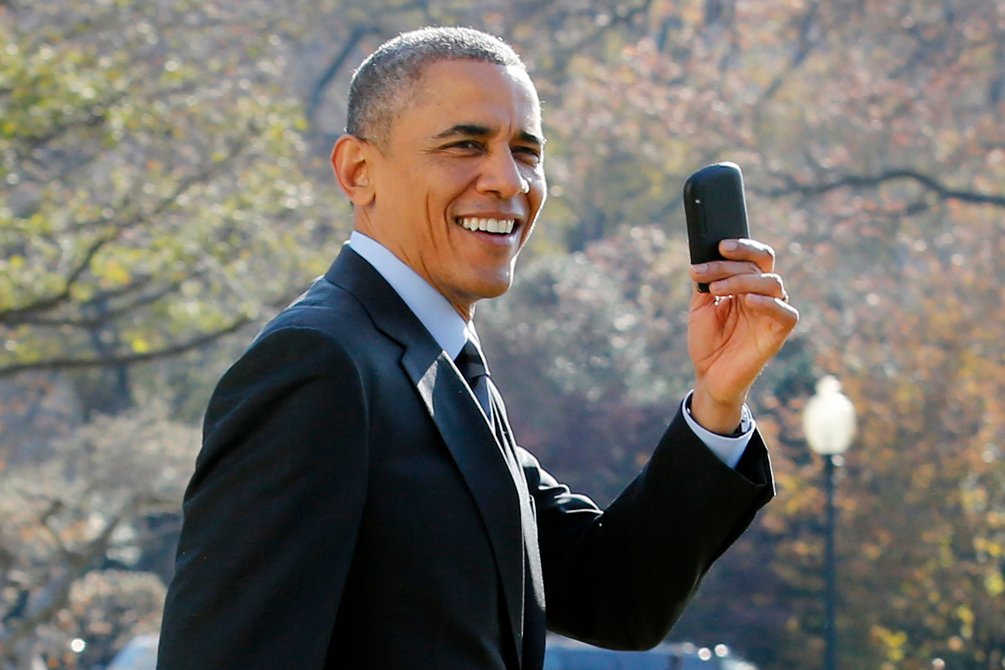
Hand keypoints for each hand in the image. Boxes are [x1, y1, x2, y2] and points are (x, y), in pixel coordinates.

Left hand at [687, 238, 798, 433]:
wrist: (709, 375)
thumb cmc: (707, 341)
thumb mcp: (699, 307)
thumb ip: (705, 282)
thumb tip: (702, 255)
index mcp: (746, 285)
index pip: (754, 256)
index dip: (741, 247)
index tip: (719, 246)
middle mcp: (762, 294)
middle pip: (763, 263)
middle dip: (736, 260)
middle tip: (710, 264)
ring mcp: (772, 312)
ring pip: (771, 282)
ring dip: (741, 280)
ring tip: (715, 290)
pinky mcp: (779, 331)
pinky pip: (785, 311)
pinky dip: (767, 303)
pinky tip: (747, 301)